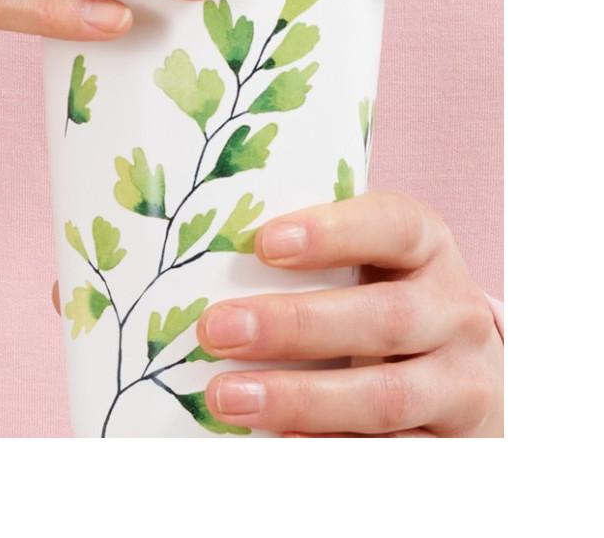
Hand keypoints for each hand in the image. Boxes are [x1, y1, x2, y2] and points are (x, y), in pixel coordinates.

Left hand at [195, 192, 503, 436]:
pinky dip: (333, 449)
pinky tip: (279, 443)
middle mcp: (454, 312)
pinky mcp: (456, 443)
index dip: (334, 232)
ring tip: (228, 398)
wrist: (467, 371)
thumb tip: (214, 276)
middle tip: (218, 330)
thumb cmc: (393, 300)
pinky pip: (395, 454)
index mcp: (429, 249)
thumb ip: (319, 263)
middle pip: (384, 317)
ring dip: (300, 399)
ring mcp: (461, 382)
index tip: (265, 244)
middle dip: (295, 326)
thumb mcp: (374, 268)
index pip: (394, 226)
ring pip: (386, 395)